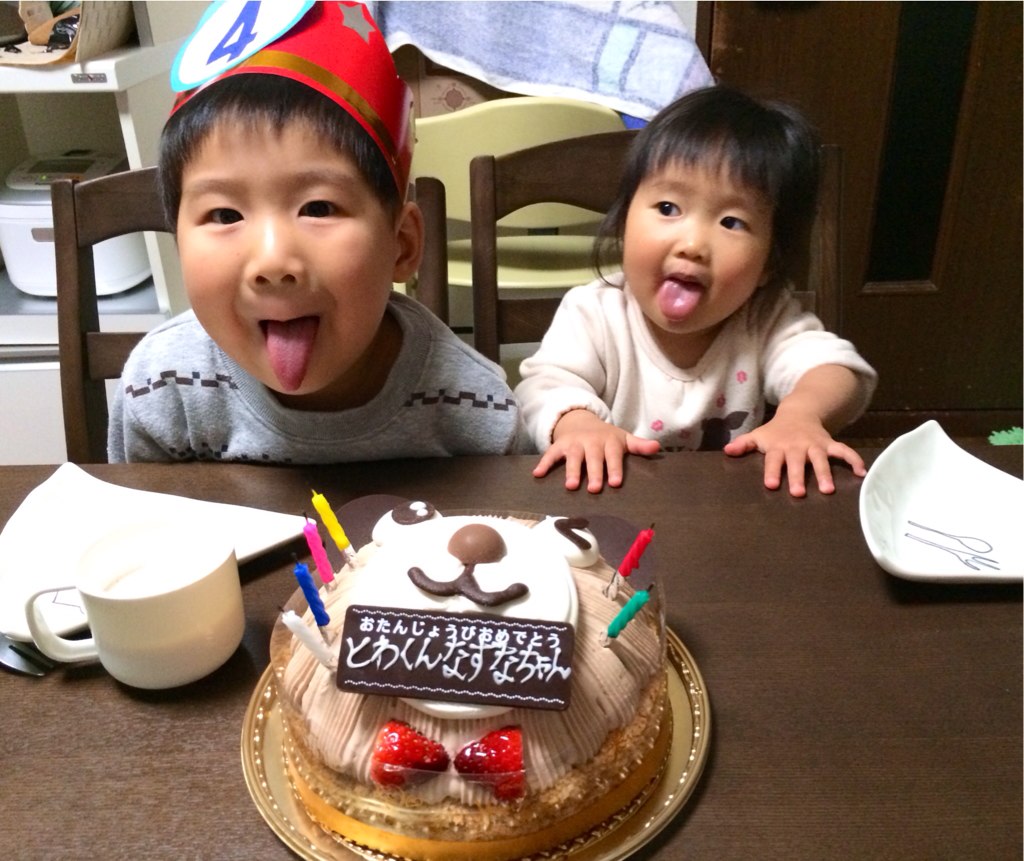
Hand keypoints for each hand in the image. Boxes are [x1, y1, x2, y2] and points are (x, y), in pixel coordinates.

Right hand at [532, 409, 660, 492]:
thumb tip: (657, 448)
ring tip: (570, 486)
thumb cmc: (606, 438)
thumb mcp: (623, 439)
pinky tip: (537, 475)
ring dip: (571, 471)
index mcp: (609, 442)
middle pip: (593, 458)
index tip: (615, 483)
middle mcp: (591, 442)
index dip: (614, 468)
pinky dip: (544, 463)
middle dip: (593, 472)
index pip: (613, 455)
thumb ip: (639, 445)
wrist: (582, 422)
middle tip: (594, 489)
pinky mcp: (559, 446)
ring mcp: (574, 444)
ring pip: (573, 457)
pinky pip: (550, 454)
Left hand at [723, 410, 865, 496]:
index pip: (774, 460)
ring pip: (821, 459)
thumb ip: (743, 445)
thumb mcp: (758, 435)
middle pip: (798, 462)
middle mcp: (797, 447)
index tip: (772, 485)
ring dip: (825, 473)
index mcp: (778, 446)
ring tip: (828, 490)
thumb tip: (727, 451)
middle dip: (798, 476)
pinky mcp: (829, 444)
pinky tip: (862, 473)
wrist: (799, 412)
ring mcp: (815, 445)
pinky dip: (853, 460)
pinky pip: (844, 451)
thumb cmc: (775, 432)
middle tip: (799, 493)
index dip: (773, 471)